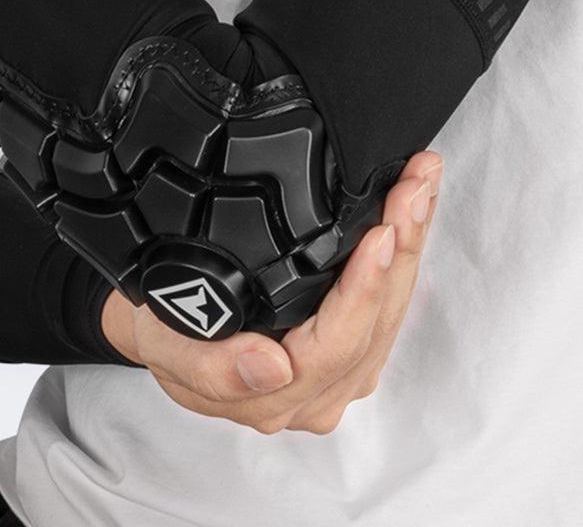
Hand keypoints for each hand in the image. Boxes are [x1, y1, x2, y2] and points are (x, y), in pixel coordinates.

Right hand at [102, 150, 442, 433]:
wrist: (161, 323)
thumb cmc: (164, 328)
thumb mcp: (164, 345)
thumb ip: (211, 368)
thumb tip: (271, 367)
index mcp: (277, 398)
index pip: (338, 344)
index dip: (364, 289)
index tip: (380, 235)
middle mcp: (317, 393)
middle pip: (379, 322)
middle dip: (403, 248)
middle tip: (416, 185)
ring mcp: (338, 373)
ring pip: (393, 309)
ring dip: (412, 243)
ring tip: (420, 184)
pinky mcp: (348, 348)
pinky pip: (388, 302)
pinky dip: (402, 253)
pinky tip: (409, 212)